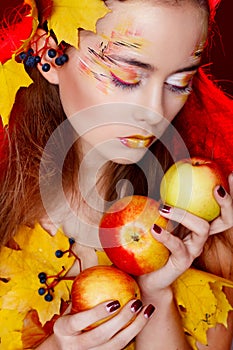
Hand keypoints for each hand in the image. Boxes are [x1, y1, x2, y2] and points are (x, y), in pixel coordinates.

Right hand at [49, 299, 154, 349]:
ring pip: (115, 345)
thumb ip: (82, 290)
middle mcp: (73, 346)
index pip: (79, 322)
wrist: (65, 346)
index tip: (114, 302)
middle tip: (136, 303)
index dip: (96, 313)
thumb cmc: (71, 316)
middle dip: (121, 320)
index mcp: (63, 329)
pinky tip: (145, 317)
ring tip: (146, 309)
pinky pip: (121, 347)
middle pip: (100, 336)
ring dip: (134, 327)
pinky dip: (135, 332)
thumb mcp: (71, 306)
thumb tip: (102, 264)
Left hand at [138, 173, 232, 297]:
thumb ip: (161, 205)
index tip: (230, 175)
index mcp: (199, 225)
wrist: (148, 274)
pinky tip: (154, 228)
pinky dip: (165, 235)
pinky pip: (177, 245)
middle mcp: (201, 236)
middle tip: (216, 188)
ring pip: (202, 228)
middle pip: (225, 219)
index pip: (220, 209)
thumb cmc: (155, 244)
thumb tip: (151, 183)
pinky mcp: (183, 260)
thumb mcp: (159, 220)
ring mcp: (195, 248)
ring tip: (165, 207)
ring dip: (185, 214)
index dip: (229, 195)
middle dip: (226, 203)